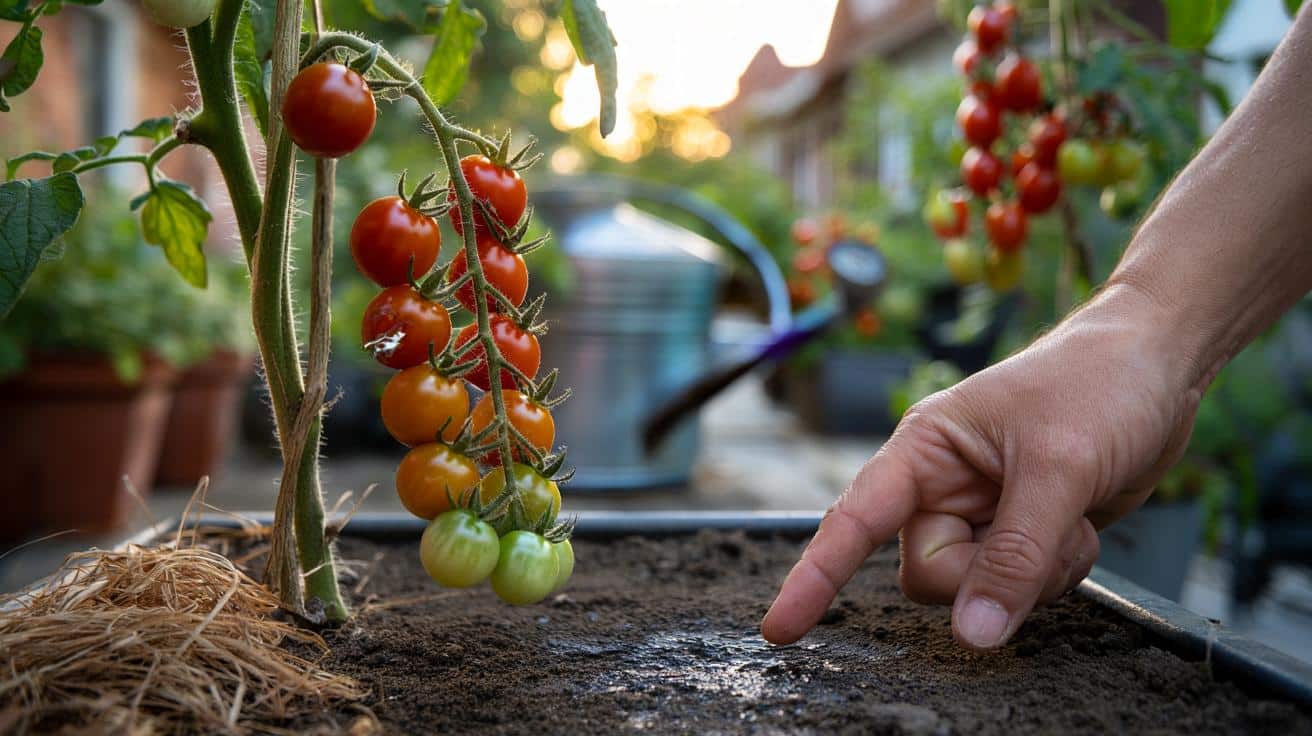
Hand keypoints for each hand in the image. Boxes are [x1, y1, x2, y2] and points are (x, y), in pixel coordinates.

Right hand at [762, 286, 1205, 649]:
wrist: (1161, 363)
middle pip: (931, 573)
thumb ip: (1015, 556)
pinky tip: (1080, 527)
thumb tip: (974, 634)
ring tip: (1070, 519)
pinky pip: (1017, 586)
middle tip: (1046, 530)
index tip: (779, 629)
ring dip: (1032, 575)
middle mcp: (942, 484)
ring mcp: (982, 511)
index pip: (855, 520)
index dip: (815, 577)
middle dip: (989, 573)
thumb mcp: (1058, 468)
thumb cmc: (1100, 384)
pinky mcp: (1019, 531)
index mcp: (925, 449)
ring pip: (977, 588)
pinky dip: (1054, 573)